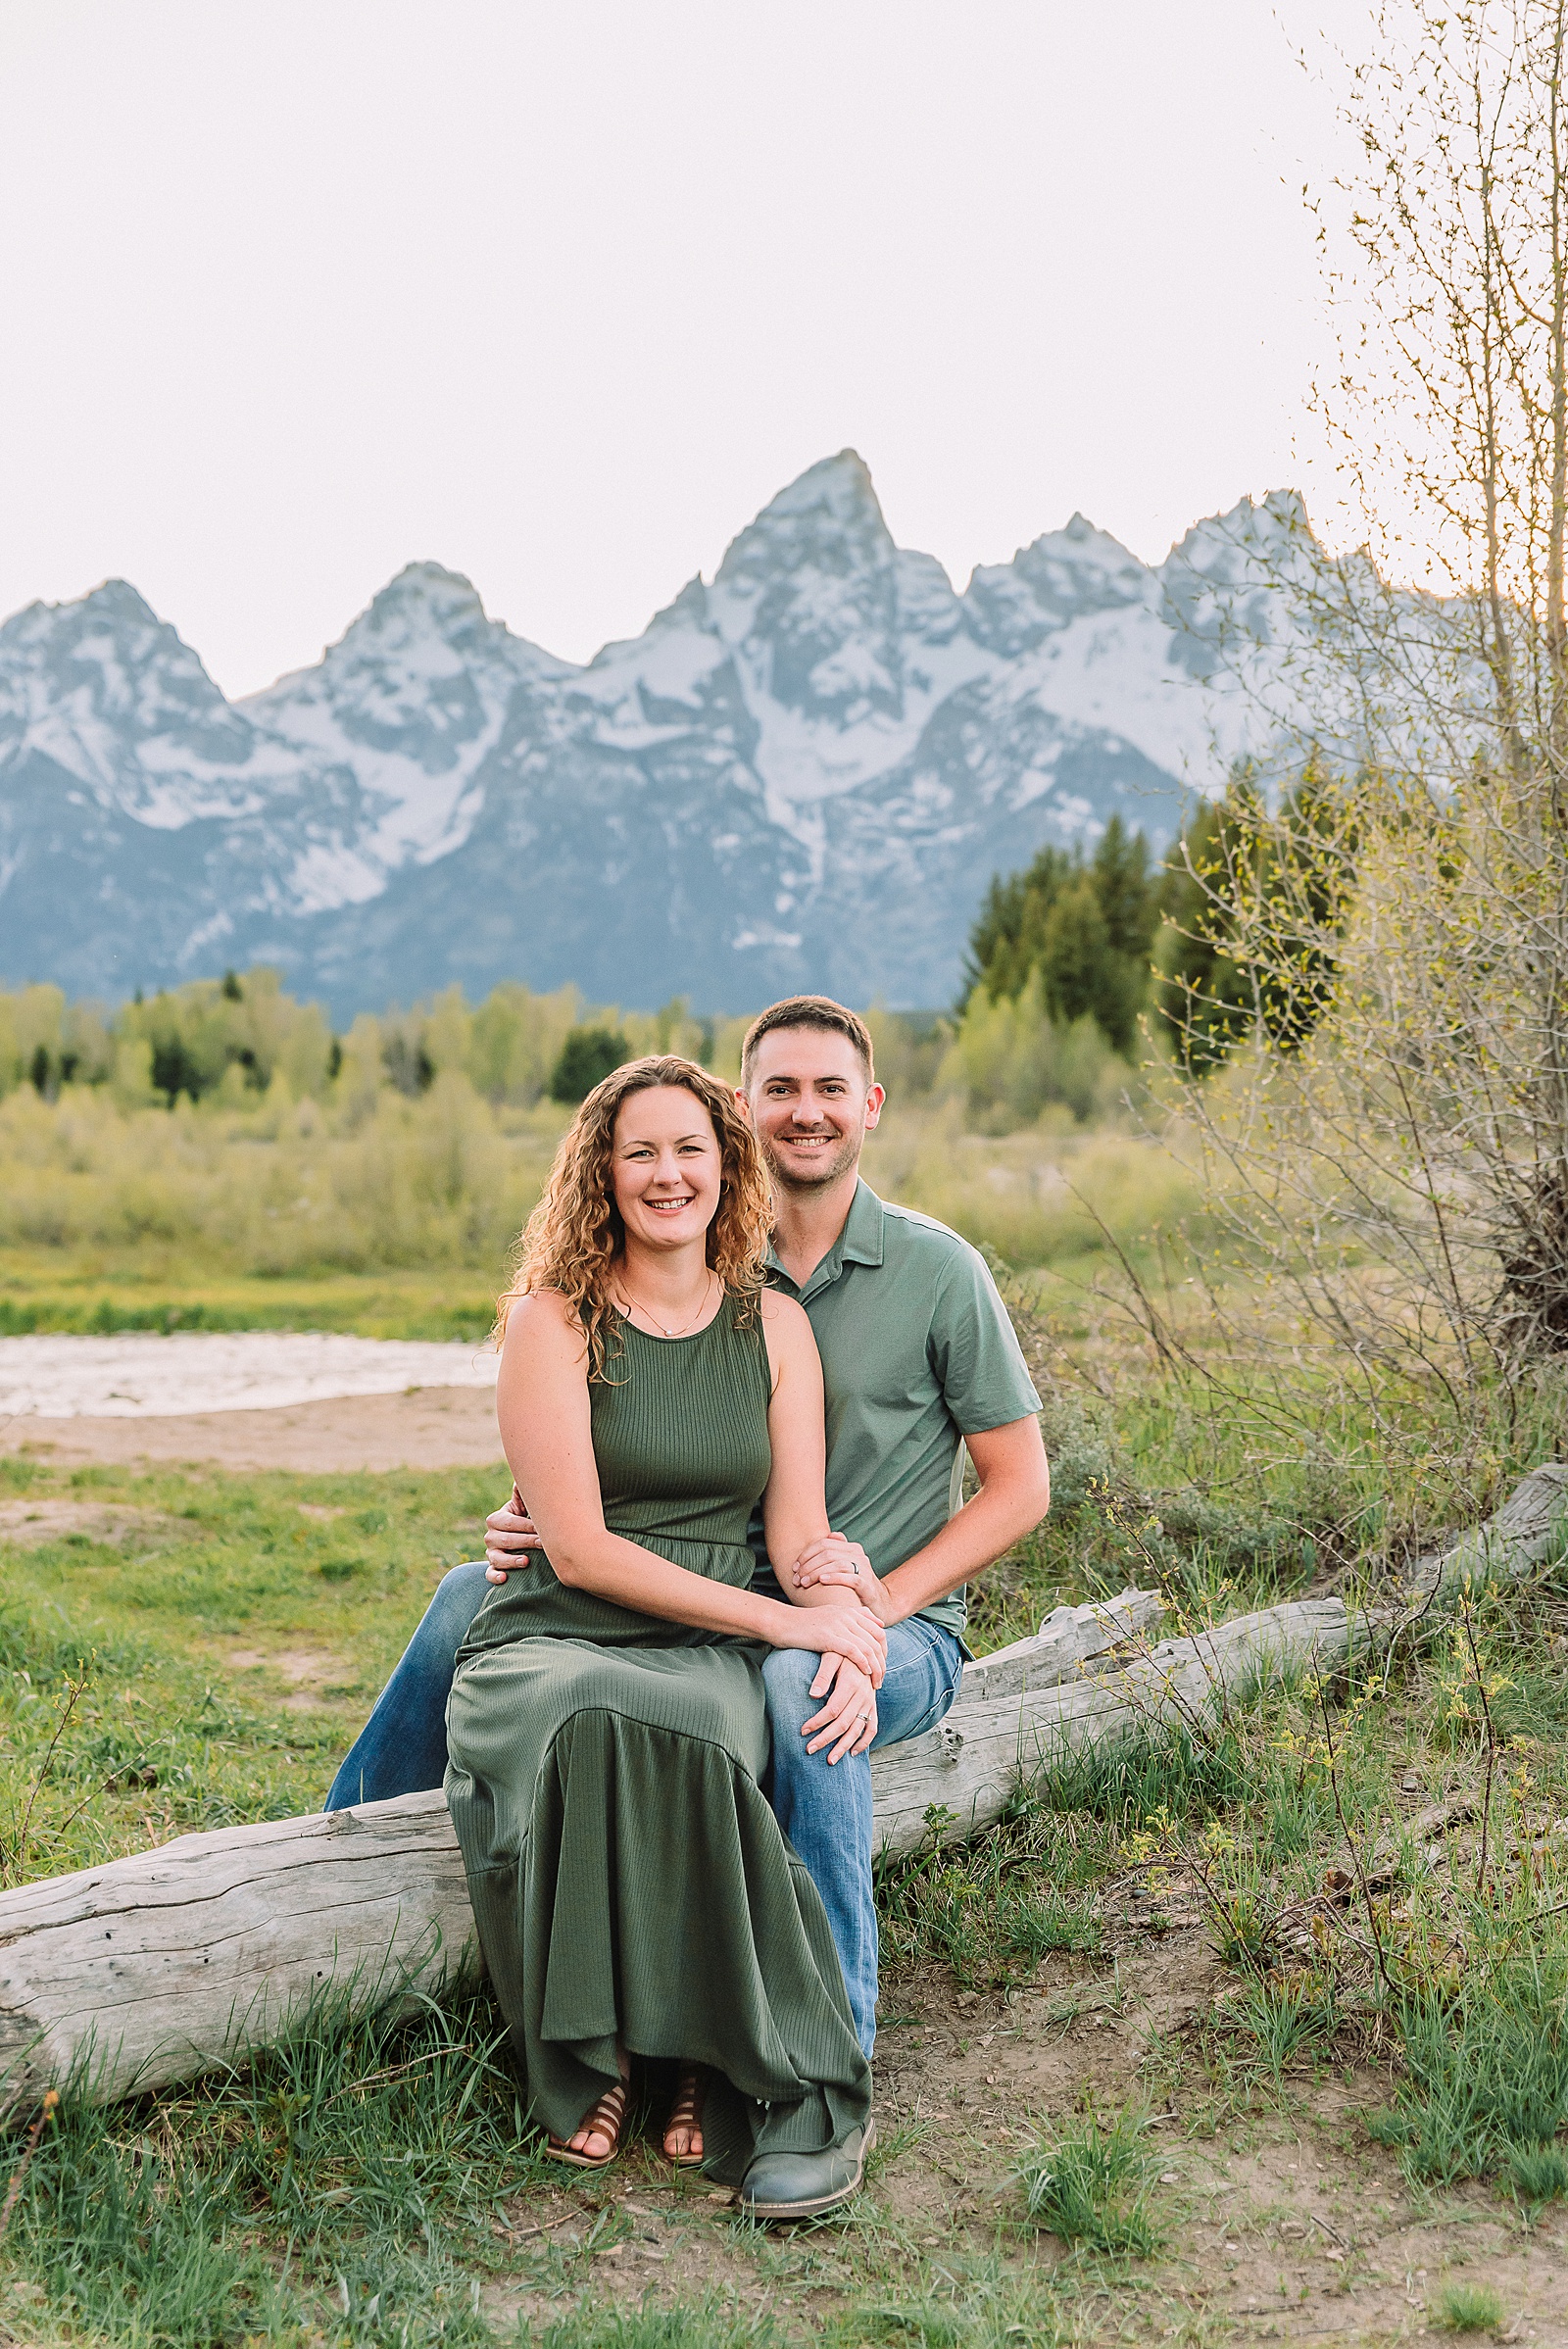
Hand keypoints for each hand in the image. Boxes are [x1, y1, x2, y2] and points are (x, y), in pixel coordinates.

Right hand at [485, 1487, 542, 1582]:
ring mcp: (491, 1553)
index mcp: (497, 1519)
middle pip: (506, 1540)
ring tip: (526, 1562)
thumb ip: (522, 1493)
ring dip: (511, 1560)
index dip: (527, 1525)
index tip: (543, 1528)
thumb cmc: (525, 1519)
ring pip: (497, 1558)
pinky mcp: (493, 1568)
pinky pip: (489, 1574)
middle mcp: (491, 1537)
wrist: (520, 1537)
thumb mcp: (522, 1505)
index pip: (510, 1523)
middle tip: (543, 1544)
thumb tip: (521, 1479)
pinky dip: (495, 1577)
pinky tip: (505, 1579)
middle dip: (526, 1541)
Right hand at [771, 1598, 886, 1685]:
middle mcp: (846, 1616)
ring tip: (875, 1682)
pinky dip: (862, 1663)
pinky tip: (865, 1673)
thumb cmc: (804, 1623)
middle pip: (876, 1640)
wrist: (781, 1622)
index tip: (882, 1666)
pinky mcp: (828, 1636)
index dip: (884, 1650)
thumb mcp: (831, 1614)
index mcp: (849, 1611)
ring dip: (875, 1667)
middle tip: (881, 1679)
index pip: (879, 1631)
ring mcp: (837, 1625)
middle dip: (882, 1662)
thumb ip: (854, 1616)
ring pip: (867, 1647)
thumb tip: (877, 1622)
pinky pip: (852, 1651)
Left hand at [792, 1532, 897, 1625]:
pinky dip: (835, 1577)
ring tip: (805, 1582)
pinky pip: (852, 1578)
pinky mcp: (868, 1586)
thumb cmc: (856, 1585)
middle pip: (828, 1553)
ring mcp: (865, 1570)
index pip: (824, 1543)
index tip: (794, 1568)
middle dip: (808, 1565)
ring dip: (817, 1572)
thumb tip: (830, 1534)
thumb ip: (837, 1551)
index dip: (806, 1554)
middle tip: (796, 1579)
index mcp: (851, 1548)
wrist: (881, 1604)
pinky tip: (822, 1581)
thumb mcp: (845, 1566)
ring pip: (837, 1563)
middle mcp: (858, 1555)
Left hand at [802, 1656, 878, 1763]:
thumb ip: (822, 1674)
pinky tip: (853, 1752)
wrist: (866, 1649)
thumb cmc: (842, 1651)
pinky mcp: (873, 1706)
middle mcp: (863, 1695)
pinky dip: (864, 1742)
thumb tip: (812, 1695)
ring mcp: (869, 1702)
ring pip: (858, 1729)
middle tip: (809, 1750)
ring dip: (843, 1746)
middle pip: (844, 1723)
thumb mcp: (832, 1655)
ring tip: (830, 1760)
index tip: (802, 1731)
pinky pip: (872, 1727)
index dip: (817, 1722)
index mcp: (851, 1683)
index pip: (833, 1709)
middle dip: (826, 1739)